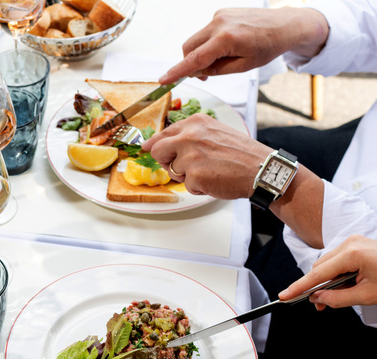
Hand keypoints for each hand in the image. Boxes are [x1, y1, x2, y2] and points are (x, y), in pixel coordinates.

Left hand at [141, 114, 269, 197]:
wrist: (261, 169)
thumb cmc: (241, 153)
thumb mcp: (214, 132)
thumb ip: (189, 135)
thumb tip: (158, 142)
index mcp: (195, 122)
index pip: (163, 134)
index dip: (153, 144)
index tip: (145, 148)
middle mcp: (189, 136)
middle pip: (157, 151)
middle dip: (166, 161)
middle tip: (182, 166)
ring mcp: (190, 156)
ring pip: (173, 171)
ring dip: (187, 176)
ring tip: (209, 171)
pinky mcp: (194, 176)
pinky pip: (186, 186)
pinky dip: (198, 188)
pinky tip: (214, 180)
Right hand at [159, 7, 328, 83]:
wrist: (285, 25)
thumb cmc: (268, 46)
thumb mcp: (243, 66)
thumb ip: (217, 70)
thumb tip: (198, 71)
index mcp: (226, 39)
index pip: (194, 59)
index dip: (177, 71)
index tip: (163, 80)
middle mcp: (219, 23)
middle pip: (189, 47)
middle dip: (190, 63)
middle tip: (204, 76)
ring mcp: (219, 15)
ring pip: (195, 40)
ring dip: (200, 53)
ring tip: (218, 61)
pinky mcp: (221, 12)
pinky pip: (205, 32)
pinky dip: (208, 43)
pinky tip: (224, 48)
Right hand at [279, 235, 376, 309]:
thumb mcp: (367, 295)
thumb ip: (338, 298)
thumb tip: (318, 298)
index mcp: (352, 254)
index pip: (317, 274)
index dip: (299, 287)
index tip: (284, 295)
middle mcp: (350, 243)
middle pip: (320, 267)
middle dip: (316, 286)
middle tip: (319, 305)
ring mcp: (353, 241)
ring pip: (327, 263)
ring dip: (327, 280)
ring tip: (336, 296)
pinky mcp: (357, 244)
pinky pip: (337, 259)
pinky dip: (336, 273)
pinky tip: (344, 284)